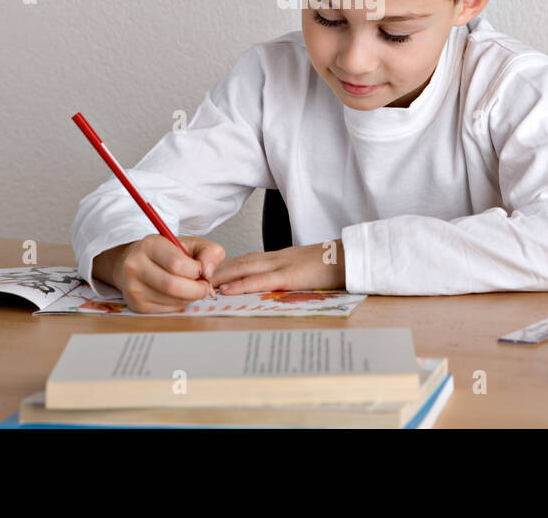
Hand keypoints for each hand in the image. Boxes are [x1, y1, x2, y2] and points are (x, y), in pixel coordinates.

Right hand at [106, 234, 225, 313]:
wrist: (137, 263)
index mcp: (150, 245)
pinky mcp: (136, 305)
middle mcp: (135, 265)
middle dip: (196, 289)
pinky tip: (178, 295)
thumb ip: (209, 252)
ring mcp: (133, 287)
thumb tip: (208, 272)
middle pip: (173, 286)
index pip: (177, 263)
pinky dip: (179, 305)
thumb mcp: (191, 244)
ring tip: (189, 288)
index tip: (200, 270)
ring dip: (189, 298)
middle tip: (204, 286)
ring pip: (171, 301)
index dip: (196, 270)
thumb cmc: (167, 253)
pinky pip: (167, 310)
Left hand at [210, 240, 345, 294]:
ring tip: (202, 285)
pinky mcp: (290, 276)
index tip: (209, 274)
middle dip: (216, 270)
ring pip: (244, 267)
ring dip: (221, 277)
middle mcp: (277, 257)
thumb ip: (289, 276)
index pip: (247, 259)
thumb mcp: (306, 270)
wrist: (352, 258)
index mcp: (280, 257)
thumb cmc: (333, 267)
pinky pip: (260, 280)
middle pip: (239, 261)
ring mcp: (282, 265)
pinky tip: (226, 290)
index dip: (226, 266)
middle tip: (195, 279)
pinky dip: (240, 285)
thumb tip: (276, 288)